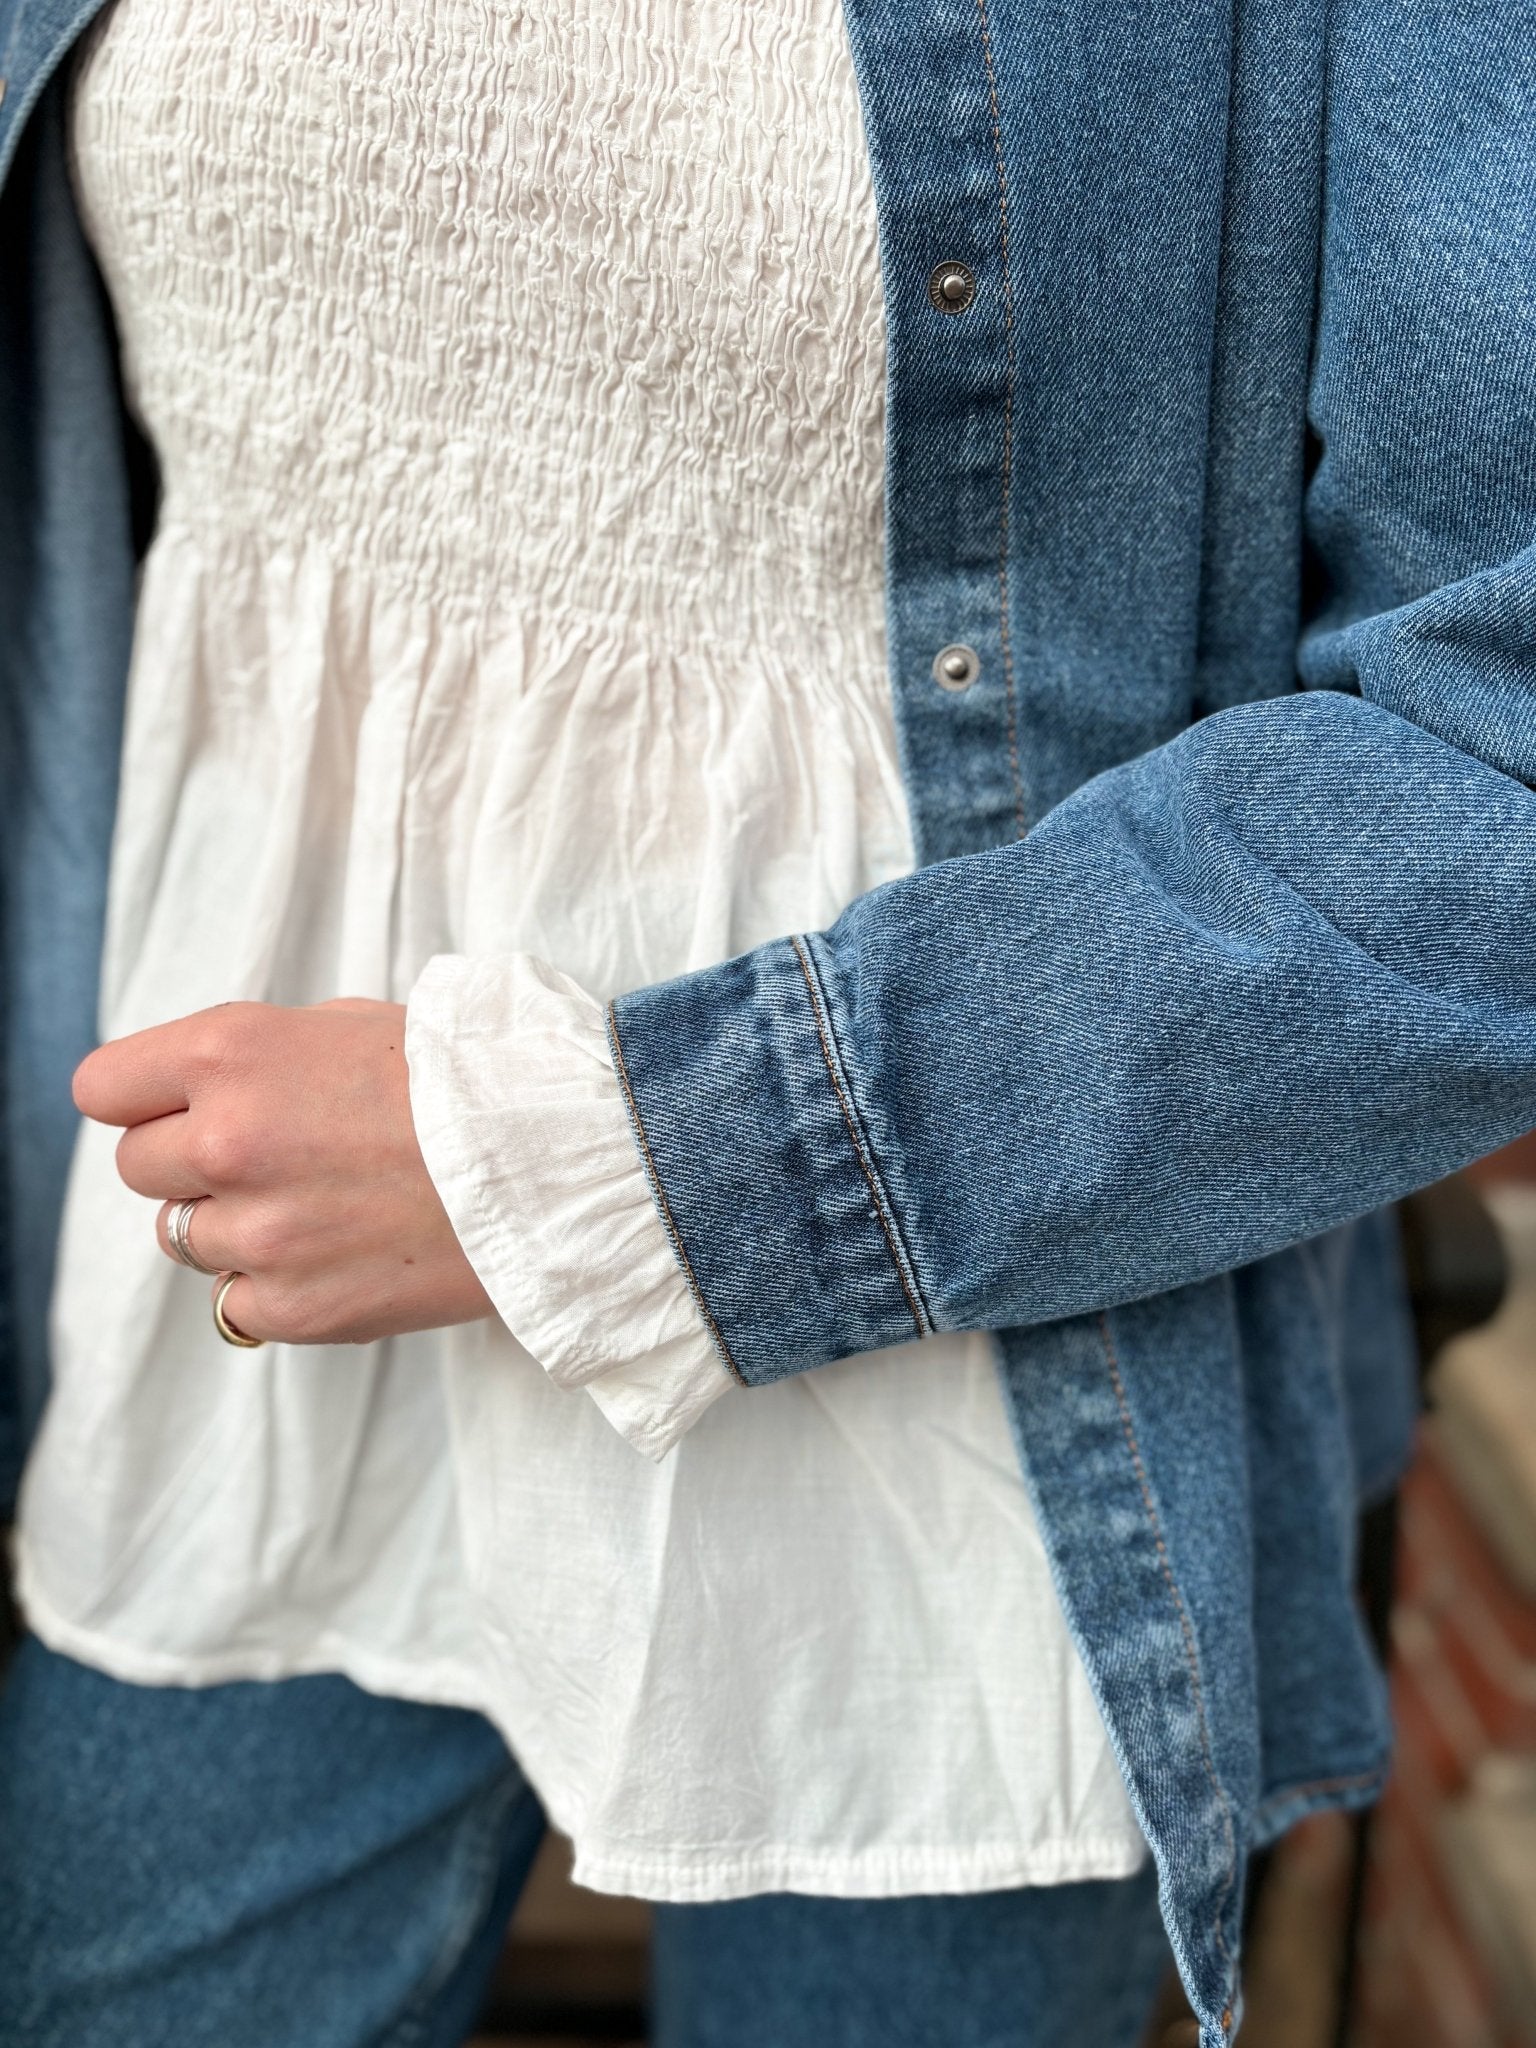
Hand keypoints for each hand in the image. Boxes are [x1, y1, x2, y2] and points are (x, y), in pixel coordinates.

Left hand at [73, 999, 494, 1345]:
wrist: (555, 1158)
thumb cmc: (464, 1079)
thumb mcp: (345, 1026)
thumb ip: (254, 1061)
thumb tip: (198, 1094)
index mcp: (230, 1053)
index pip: (102, 1089)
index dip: (143, 1099)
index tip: (181, 1109)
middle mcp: (225, 1140)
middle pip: (136, 1168)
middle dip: (191, 1164)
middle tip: (276, 1159)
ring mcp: (257, 1231)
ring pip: (184, 1241)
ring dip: (237, 1227)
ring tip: (323, 1206)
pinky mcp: (291, 1306)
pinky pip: (236, 1304)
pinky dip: (277, 1287)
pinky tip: (342, 1254)